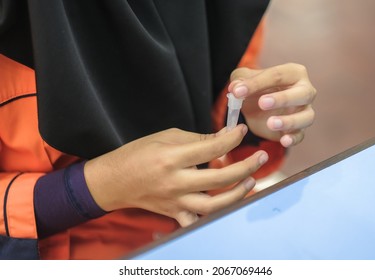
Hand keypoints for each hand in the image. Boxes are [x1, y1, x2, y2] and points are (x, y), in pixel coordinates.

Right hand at [84, 125, 267, 226]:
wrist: (114, 180)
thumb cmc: (137, 154)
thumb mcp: (166, 137)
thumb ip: (196, 139)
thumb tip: (224, 137)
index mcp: (172, 158)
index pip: (212, 148)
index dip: (232, 138)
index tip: (242, 131)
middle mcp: (175, 182)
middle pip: (220, 178)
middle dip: (246, 166)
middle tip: (260, 157)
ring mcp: (175, 201)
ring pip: (215, 205)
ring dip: (238, 194)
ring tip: (250, 181)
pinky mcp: (173, 213)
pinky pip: (196, 221)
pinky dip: (212, 217)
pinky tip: (224, 207)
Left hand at [229, 63, 315, 146]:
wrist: (256, 108)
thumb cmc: (255, 88)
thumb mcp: (244, 80)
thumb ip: (239, 80)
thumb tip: (235, 88)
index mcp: (293, 72)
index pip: (277, 75)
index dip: (257, 83)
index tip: (237, 92)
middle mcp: (305, 90)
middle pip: (303, 93)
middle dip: (283, 99)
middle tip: (262, 103)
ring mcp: (304, 111)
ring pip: (307, 116)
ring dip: (289, 121)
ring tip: (270, 123)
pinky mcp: (299, 129)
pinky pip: (301, 135)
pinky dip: (294, 138)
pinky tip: (284, 141)